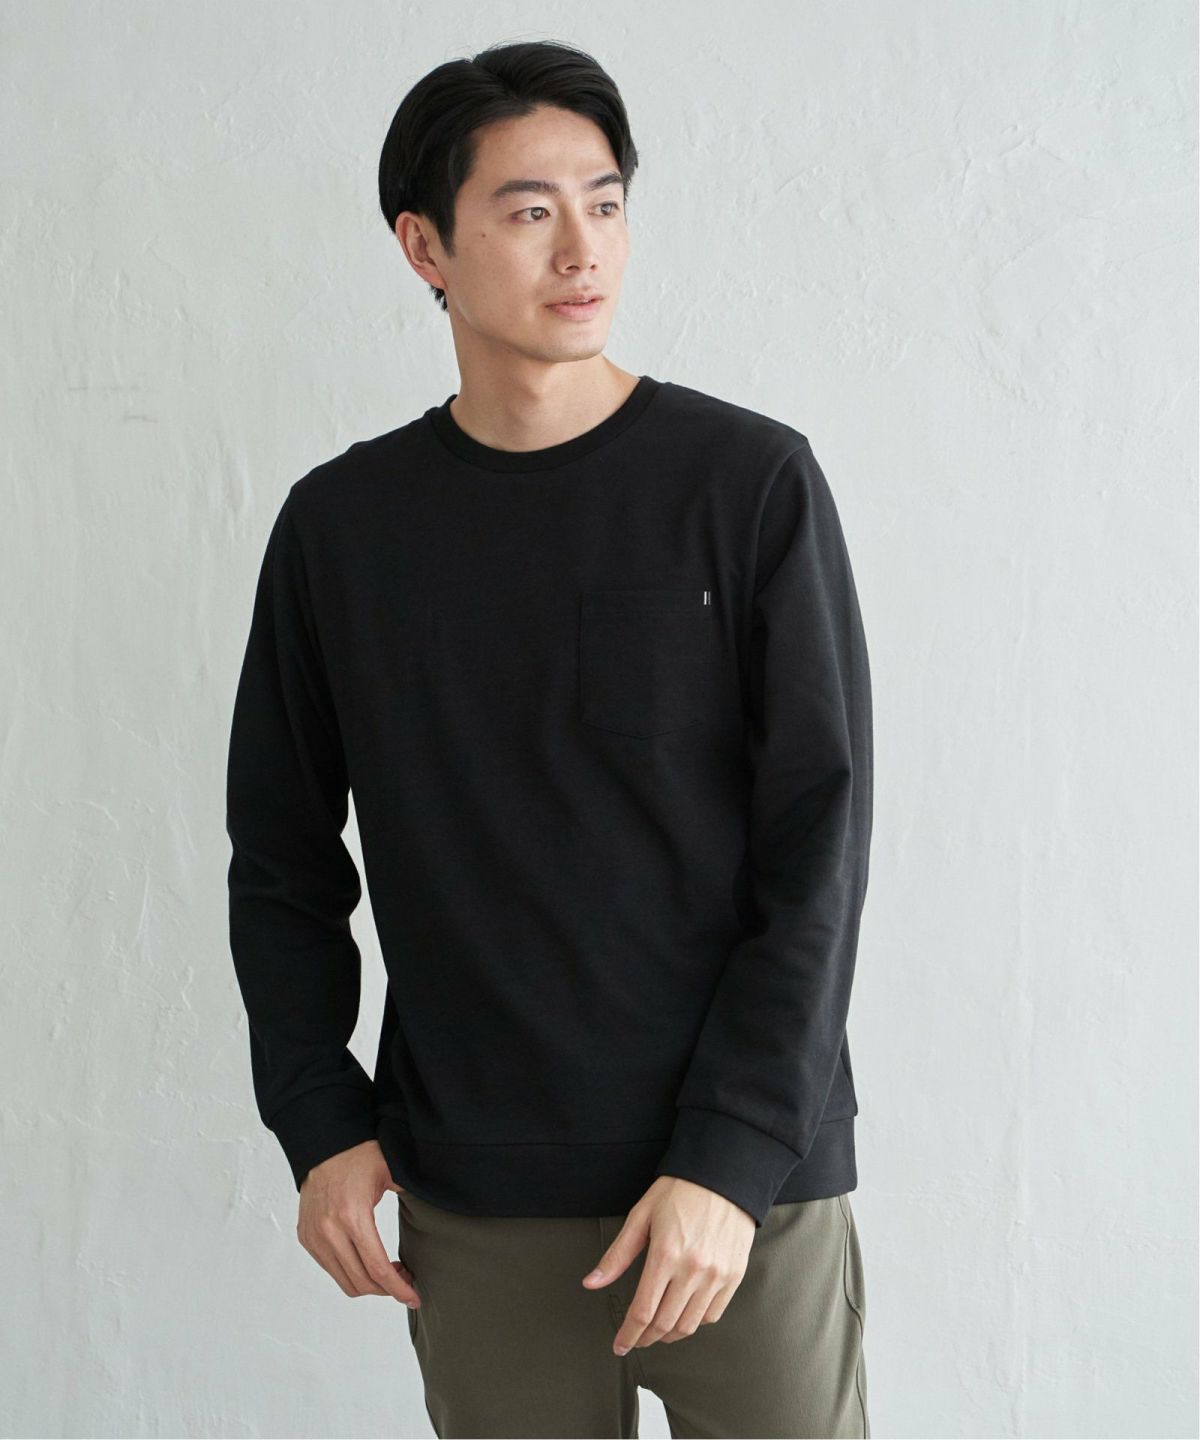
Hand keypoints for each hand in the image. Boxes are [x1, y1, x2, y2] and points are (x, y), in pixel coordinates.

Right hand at [297, 1139, 419, 1308]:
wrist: (324, 1146)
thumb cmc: (360, 1156)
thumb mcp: (392, 1173)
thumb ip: (413, 1196)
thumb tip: (441, 1209)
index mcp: (353, 1216)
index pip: (378, 1269)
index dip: (399, 1289)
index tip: (414, 1297)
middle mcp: (330, 1231)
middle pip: (362, 1282)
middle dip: (388, 1289)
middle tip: (406, 1279)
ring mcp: (315, 1237)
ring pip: (345, 1281)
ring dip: (369, 1285)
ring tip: (388, 1271)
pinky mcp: (307, 1238)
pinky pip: (331, 1269)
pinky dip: (351, 1273)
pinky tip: (366, 1260)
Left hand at [581, 1176, 754, 1352]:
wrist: (723, 1174)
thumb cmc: (681, 1190)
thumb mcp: (642, 1215)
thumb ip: (618, 1254)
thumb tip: (592, 1282)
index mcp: (666, 1254)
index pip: (642, 1311)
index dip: (628, 1334)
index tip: (619, 1345)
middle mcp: (693, 1269)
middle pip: (664, 1324)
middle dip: (645, 1338)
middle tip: (635, 1339)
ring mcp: (716, 1275)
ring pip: (689, 1325)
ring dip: (669, 1335)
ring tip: (657, 1330)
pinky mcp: (734, 1275)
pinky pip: (712, 1314)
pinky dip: (694, 1322)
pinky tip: (683, 1315)